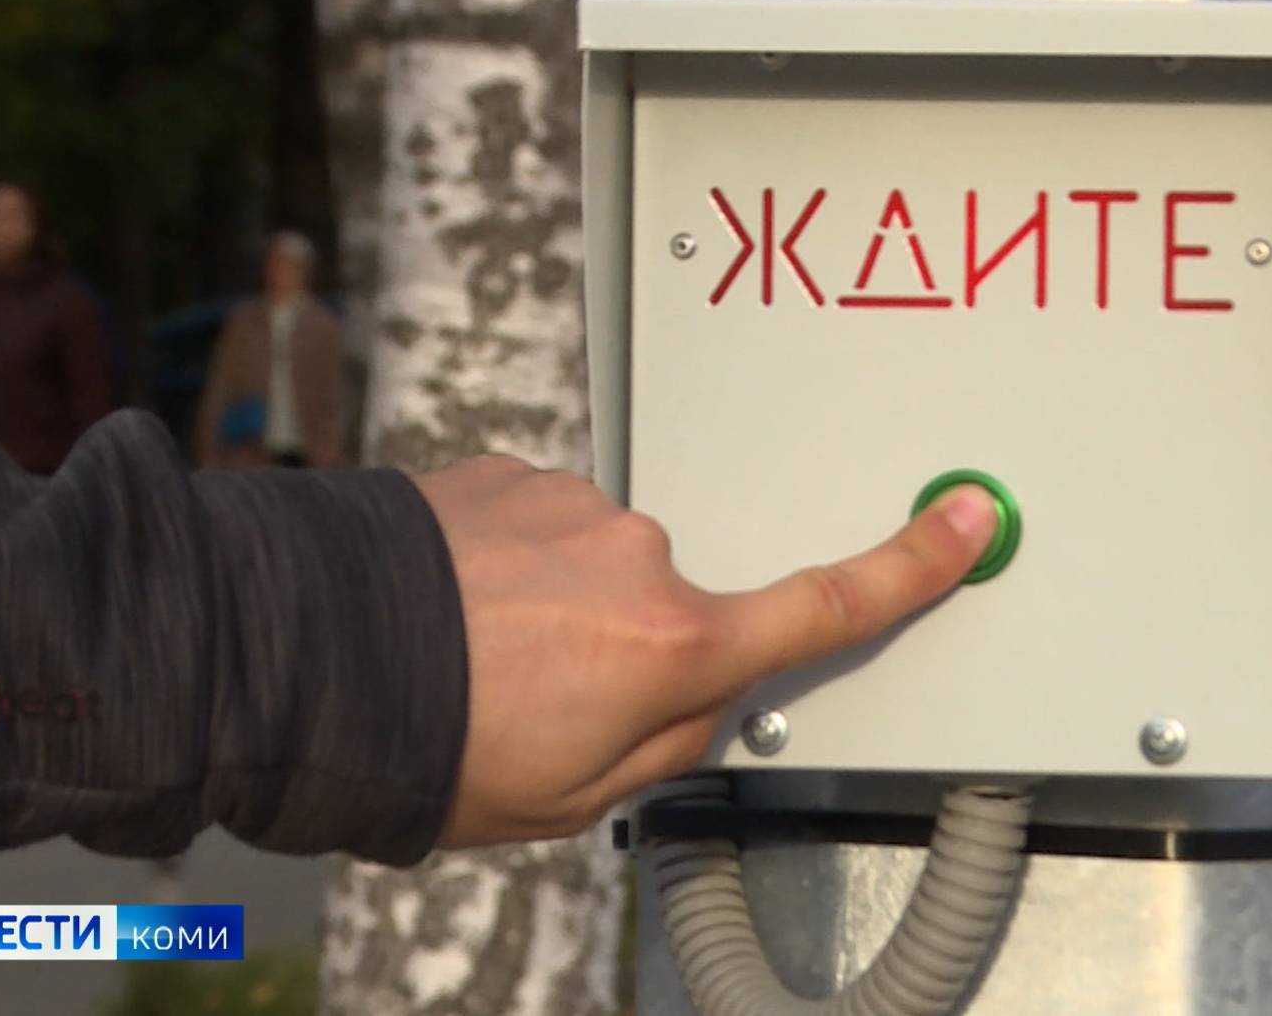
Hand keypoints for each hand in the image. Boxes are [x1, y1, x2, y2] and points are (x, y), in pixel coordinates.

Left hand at [411, 457, 997, 847]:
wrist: (302, 660)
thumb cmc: (429, 747)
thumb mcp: (574, 798)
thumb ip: (669, 747)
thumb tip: (705, 704)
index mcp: (672, 646)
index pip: (825, 605)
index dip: (912, 567)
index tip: (968, 519)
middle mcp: (638, 557)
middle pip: (683, 607)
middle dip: (634, 651)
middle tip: (539, 704)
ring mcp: (573, 505)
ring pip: (603, 568)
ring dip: (558, 608)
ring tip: (477, 659)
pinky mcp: (513, 473)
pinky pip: (543, 527)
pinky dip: (512, 568)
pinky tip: (456, 611)